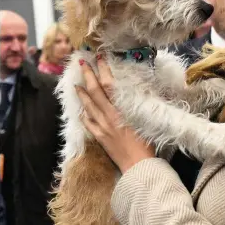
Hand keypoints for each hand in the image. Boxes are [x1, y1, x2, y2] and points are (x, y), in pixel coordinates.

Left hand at [76, 56, 154, 172]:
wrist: (139, 166)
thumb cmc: (148, 144)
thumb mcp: (148, 120)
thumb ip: (141, 105)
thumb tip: (142, 91)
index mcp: (121, 110)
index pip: (109, 85)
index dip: (104, 70)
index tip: (100, 58)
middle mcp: (109, 116)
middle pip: (95, 92)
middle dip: (88, 76)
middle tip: (82, 63)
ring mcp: (102, 127)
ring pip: (88, 107)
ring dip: (82, 94)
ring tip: (76, 84)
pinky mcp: (100, 138)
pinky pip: (88, 123)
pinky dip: (84, 115)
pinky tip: (82, 111)